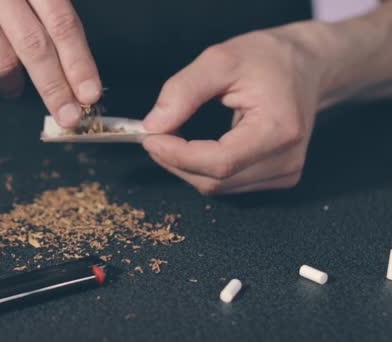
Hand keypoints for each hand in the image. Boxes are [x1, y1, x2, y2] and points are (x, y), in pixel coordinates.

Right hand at [0, 0, 101, 126]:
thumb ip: (45, 24)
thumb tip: (78, 81)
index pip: (62, 23)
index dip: (79, 62)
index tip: (90, 95)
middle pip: (36, 47)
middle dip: (56, 89)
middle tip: (69, 118)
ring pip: (5, 63)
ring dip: (13, 84)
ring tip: (12, 84)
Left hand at [142, 24, 326, 194]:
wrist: (305, 67)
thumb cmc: (267, 59)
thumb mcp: (220, 60)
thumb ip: (183, 91)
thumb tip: (154, 125)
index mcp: (280, 130)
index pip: (220, 162)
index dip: (178, 155)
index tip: (149, 136)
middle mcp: (286, 160)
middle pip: (214, 180)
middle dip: (175, 160)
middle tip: (154, 131)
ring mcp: (284, 174)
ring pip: (216, 187)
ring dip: (185, 165)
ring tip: (173, 134)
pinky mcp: (277, 178)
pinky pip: (226, 184)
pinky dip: (201, 168)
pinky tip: (194, 146)